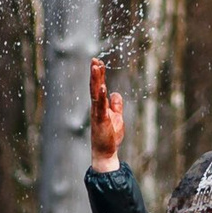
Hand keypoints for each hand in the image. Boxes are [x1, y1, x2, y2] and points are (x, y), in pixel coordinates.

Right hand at [88, 57, 124, 172]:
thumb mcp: (117, 118)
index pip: (98, 87)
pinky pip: (100, 106)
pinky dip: (101, 96)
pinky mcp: (101, 120)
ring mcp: (98, 113)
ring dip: (96, 80)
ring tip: (96, 67)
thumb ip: (116, 106)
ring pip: (95, 93)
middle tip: (94, 59)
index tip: (98, 62)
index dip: (98, 75)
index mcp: (101, 106)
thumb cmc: (110, 137)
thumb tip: (116, 93)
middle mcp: (97, 108)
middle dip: (95, 73)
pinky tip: (102, 86)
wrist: (105, 153)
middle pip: (95, 87)